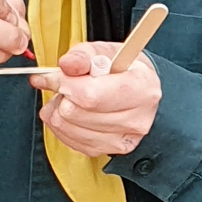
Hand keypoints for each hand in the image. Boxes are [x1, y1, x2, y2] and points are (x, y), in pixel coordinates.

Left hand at [36, 40, 161, 158]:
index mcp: (141, 88)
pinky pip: (67, 139)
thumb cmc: (124, 70)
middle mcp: (136, 119)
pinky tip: (74, 112)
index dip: (66, 83)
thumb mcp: (106, 51)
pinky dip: (62, 123)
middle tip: (72, 84)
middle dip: (63, 94)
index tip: (61, 74)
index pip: (90, 95)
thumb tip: (66, 65)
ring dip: (60, 108)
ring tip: (74, 97)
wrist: (139, 92)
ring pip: (66, 126)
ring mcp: (122, 139)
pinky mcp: (106, 150)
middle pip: (74, 112)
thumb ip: (83, 55)